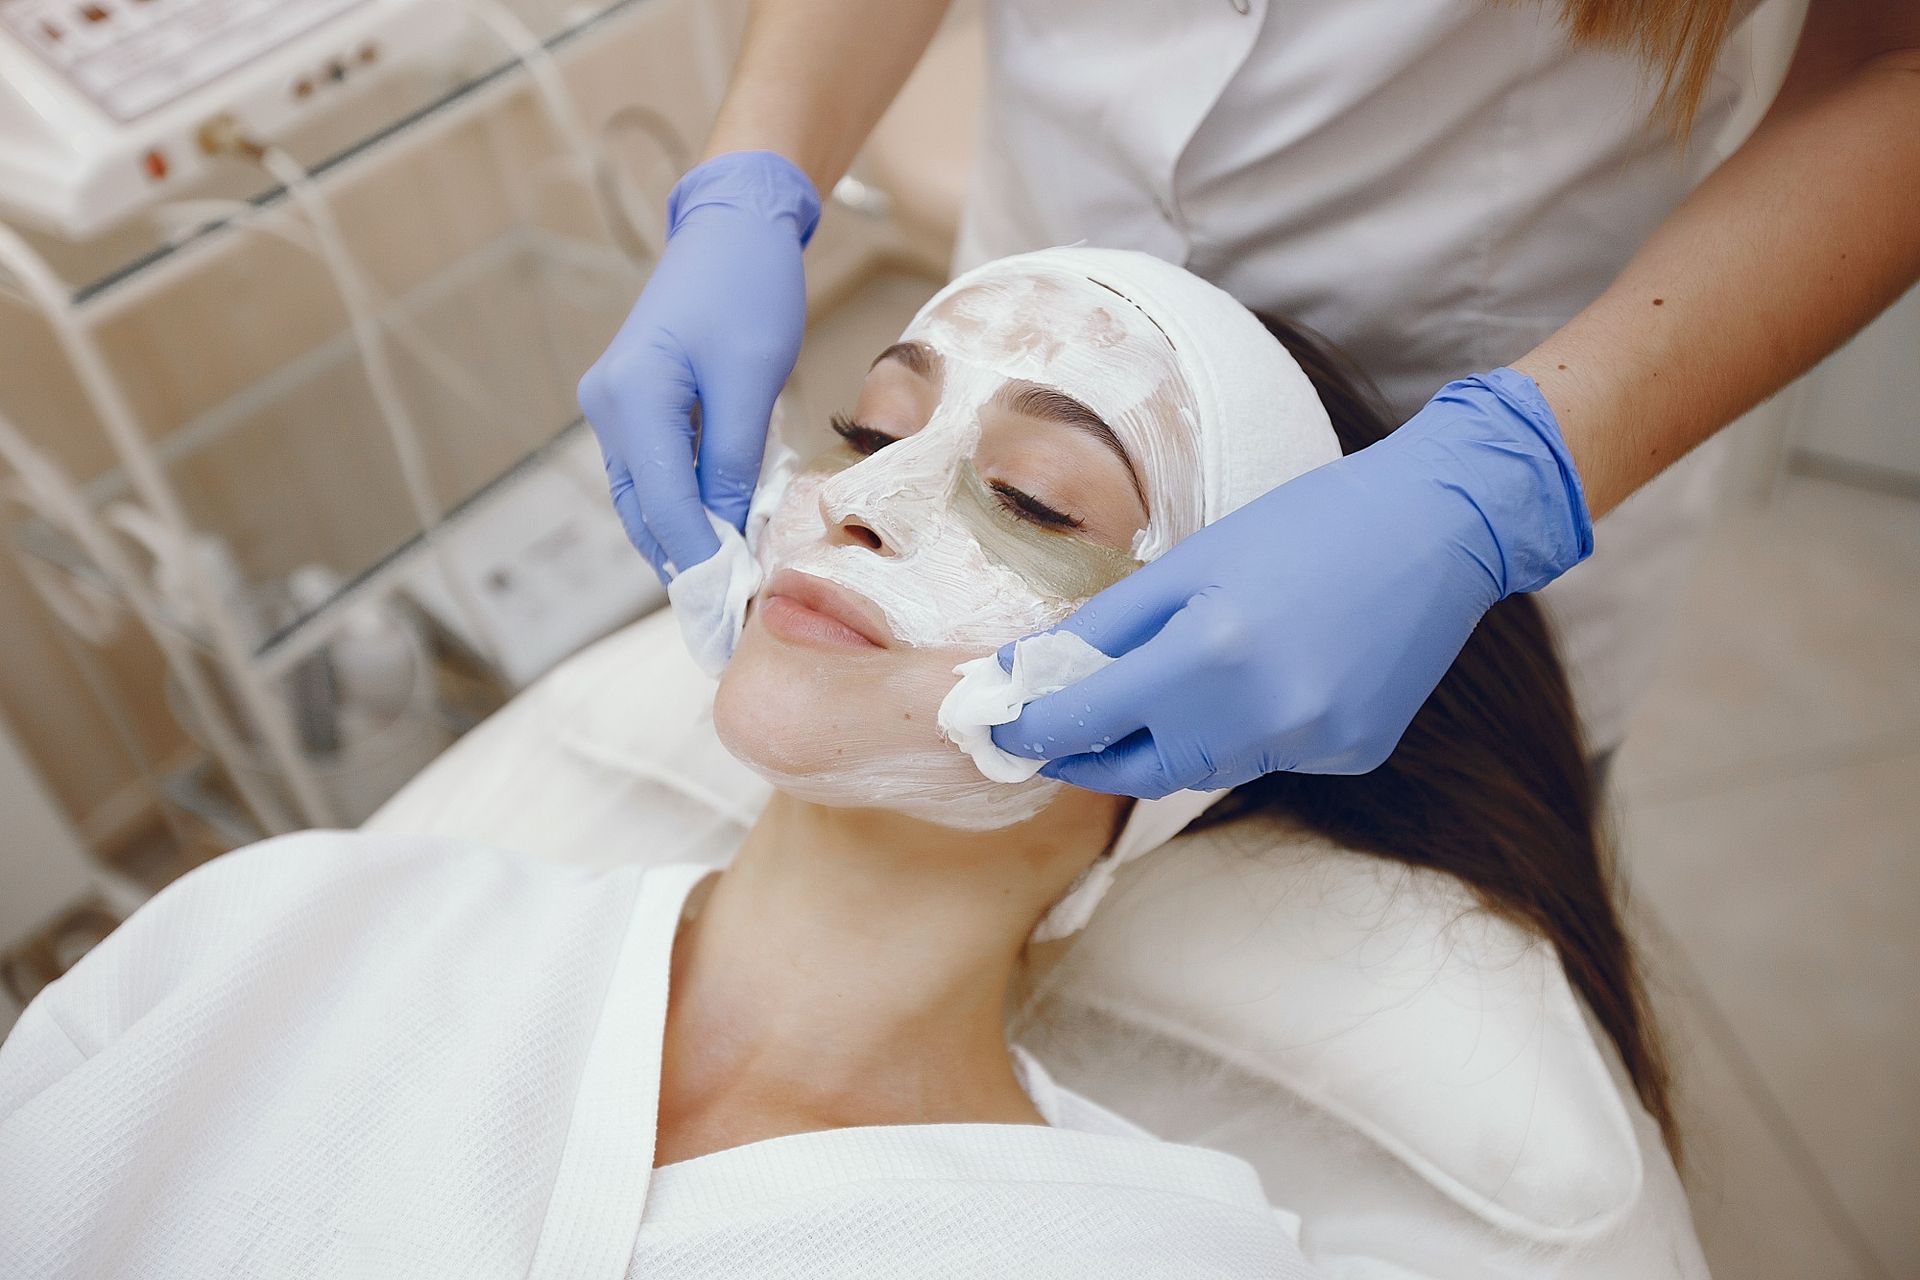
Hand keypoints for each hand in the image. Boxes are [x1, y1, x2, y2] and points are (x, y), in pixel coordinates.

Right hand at [578, 151, 819, 579]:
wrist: (736, 226)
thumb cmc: (749, 289)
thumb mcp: (750, 378)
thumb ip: (731, 458)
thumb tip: (725, 531)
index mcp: (631, 399)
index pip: (663, 506)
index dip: (699, 562)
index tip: (729, 612)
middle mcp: (610, 407)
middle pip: (644, 511)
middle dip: (685, 563)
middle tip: (726, 618)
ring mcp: (618, 406)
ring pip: (647, 497)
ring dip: (685, 538)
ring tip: (728, 585)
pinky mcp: (638, 403)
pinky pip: (658, 472)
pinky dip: (686, 505)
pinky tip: (723, 530)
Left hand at [988, 369, 1593, 795]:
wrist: (1442, 527)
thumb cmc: (1310, 526)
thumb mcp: (1191, 561)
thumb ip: (1105, 628)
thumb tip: (1026, 671)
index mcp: (1209, 656)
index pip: (1088, 720)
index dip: (1033, 729)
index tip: (996, 730)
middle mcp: (1261, 718)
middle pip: (1142, 769)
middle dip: (1089, 756)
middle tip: (1050, 739)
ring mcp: (1312, 745)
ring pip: (1206, 768)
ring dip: (1168, 742)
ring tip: (1161, 693)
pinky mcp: (1352, 755)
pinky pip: (1270, 757)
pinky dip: (1245, 731)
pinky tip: (1267, 679)